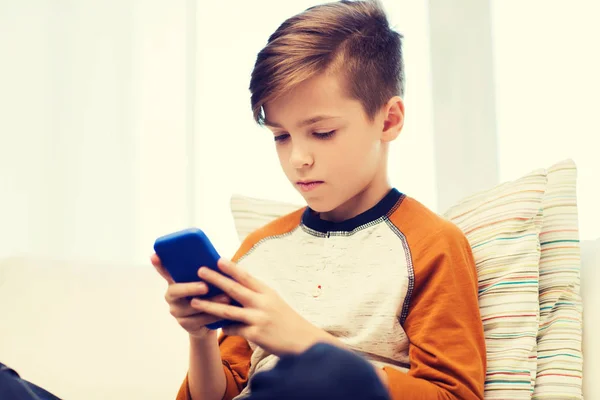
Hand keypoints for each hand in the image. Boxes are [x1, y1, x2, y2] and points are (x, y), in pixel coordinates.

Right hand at [150, 253, 231, 338]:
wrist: (209, 320)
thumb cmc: (208, 294)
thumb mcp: (207, 281)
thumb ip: (207, 272)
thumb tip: (220, 260)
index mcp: (175, 282)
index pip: (165, 271)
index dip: (159, 265)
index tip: (154, 255)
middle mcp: (172, 296)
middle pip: (175, 291)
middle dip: (190, 288)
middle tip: (205, 287)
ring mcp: (177, 311)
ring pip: (191, 307)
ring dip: (210, 302)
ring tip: (226, 298)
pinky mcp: (185, 325)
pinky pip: (200, 320)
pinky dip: (213, 315)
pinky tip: (225, 312)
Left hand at [188, 258, 322, 355]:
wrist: (303, 341)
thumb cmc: (286, 320)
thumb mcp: (274, 302)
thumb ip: (256, 295)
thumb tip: (234, 289)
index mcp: (266, 292)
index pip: (246, 276)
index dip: (231, 268)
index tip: (218, 259)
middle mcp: (262, 302)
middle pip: (234, 289)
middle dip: (215, 279)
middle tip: (200, 271)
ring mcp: (258, 318)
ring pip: (228, 310)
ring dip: (209, 305)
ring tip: (194, 301)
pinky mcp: (255, 334)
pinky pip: (233, 329)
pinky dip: (224, 327)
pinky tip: (217, 326)